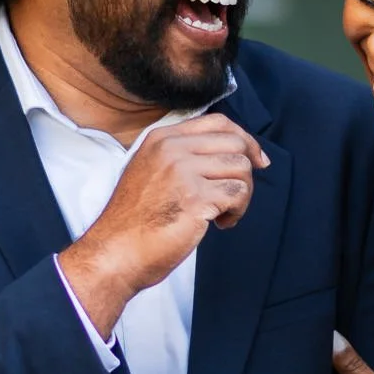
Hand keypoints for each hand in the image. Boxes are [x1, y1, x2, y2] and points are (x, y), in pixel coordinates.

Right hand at [58, 115, 269, 337]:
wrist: (116, 251)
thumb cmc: (136, 221)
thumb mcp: (150, 172)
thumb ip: (181, 157)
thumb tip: (232, 154)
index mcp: (161, 138)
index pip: (217, 122)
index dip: (244, 139)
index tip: (257, 159)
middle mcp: (171, 148)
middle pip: (235, 143)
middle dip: (247, 171)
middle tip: (237, 196)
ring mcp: (183, 171)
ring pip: (241, 168)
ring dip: (242, 195)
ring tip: (223, 214)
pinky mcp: (195, 198)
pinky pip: (238, 194)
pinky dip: (237, 212)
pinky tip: (219, 224)